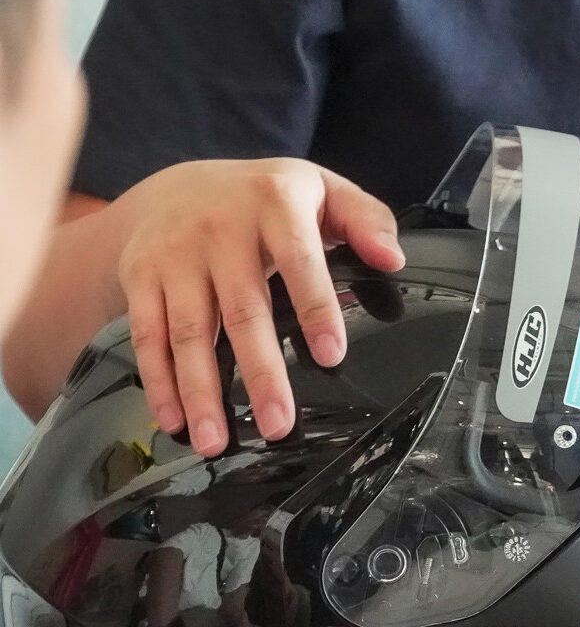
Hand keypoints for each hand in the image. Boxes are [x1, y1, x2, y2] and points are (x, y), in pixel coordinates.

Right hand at [111, 159, 406, 456]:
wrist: (180, 184)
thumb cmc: (267, 201)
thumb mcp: (322, 191)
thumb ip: (366, 219)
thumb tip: (391, 257)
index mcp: (274, 204)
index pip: (299, 259)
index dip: (314, 307)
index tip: (331, 354)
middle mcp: (220, 229)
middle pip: (242, 310)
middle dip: (260, 372)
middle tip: (278, 423)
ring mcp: (175, 254)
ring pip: (190, 330)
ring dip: (201, 391)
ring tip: (215, 442)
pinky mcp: (141, 276)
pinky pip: (148, 334)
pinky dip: (159, 382)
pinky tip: (174, 420)